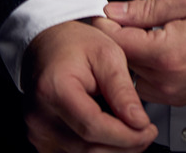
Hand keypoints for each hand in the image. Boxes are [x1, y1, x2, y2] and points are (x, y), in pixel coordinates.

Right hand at [22, 19, 158, 151]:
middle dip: (124, 145)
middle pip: (89, 148)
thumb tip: (138, 122)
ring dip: (113, 149)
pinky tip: (112, 133)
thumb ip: (122, 89)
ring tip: (132, 131)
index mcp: (54, 89)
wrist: (48, 43)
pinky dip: (98, 148)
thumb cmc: (75, 43)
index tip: (148, 130)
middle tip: (147, 132)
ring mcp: (37, 132)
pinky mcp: (41, 141)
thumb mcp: (107, 53)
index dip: (125, 135)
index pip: (93, 127)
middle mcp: (39, 116)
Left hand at [103, 0, 185, 107]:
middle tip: (116, 20)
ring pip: (134, 77)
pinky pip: (150, 86)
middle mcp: (167, 81)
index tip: (101, 14)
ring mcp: (174, 93)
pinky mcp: (181, 98)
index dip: (105, 24)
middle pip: (122, 62)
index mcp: (166, 53)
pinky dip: (146, 69)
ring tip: (137, 34)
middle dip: (116, 40)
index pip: (117, 42)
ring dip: (131, 57)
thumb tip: (117, 11)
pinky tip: (154, 50)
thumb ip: (147, 8)